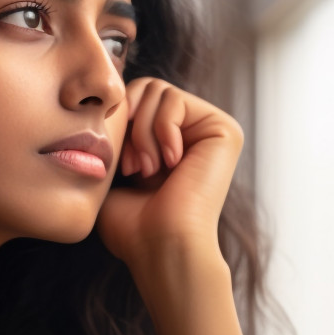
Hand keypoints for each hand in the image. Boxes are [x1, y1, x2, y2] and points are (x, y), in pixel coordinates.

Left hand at [95, 77, 243, 270]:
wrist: (160, 246)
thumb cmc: (132, 225)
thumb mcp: (113, 170)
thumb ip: (115, 131)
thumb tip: (109, 99)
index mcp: (170, 141)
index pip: (134, 100)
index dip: (118, 124)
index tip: (121, 166)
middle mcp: (193, 132)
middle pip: (146, 87)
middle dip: (130, 124)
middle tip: (133, 166)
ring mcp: (210, 130)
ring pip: (157, 91)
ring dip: (143, 134)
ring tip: (148, 170)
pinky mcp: (224, 129)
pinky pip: (174, 100)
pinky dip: (161, 132)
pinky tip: (171, 164)